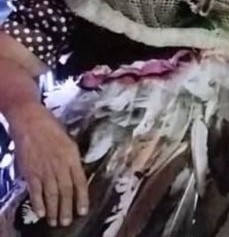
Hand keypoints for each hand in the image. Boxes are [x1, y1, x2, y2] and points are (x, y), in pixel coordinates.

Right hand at [9, 102, 88, 226]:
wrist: (30, 121)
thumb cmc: (51, 127)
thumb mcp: (68, 140)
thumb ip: (71, 157)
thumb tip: (75, 172)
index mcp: (72, 155)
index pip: (80, 180)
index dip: (82, 197)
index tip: (83, 210)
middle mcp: (60, 164)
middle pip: (65, 190)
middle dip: (67, 208)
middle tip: (67, 222)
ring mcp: (44, 169)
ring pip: (51, 194)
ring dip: (54, 209)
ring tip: (56, 221)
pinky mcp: (30, 172)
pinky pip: (35, 191)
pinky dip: (37, 203)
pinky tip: (40, 212)